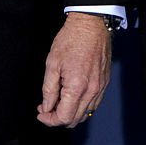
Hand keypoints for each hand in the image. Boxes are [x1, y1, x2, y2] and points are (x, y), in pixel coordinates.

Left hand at [37, 12, 111, 127]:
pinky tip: (72, 94)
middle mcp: (91, 91)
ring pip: (86, 113)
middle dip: (58, 117)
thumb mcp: (52, 63)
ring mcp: (100, 87)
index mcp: (77, 87)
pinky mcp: (104, 82)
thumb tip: (47, 107)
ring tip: (59, 100)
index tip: (41, 113)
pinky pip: (94, 103)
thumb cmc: (71, 39)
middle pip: (75, 119)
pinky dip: (82, 105)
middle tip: (47, 106)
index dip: (49, 120)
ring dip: (71, 112)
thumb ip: (48, 89)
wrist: (91, 24)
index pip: (64, 117)